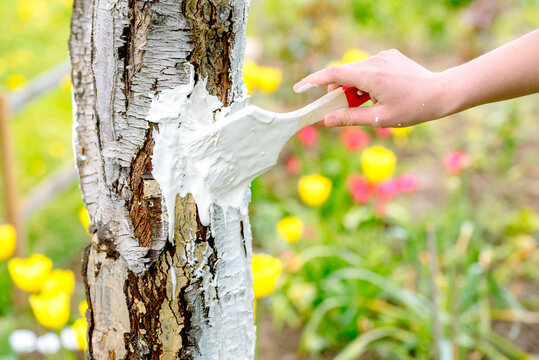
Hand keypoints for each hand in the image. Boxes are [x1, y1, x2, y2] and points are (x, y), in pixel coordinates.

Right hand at [293, 49, 446, 127]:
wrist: (441, 93)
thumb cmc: (412, 109)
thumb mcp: (379, 119)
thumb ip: (350, 119)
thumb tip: (326, 121)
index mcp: (370, 76)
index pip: (332, 74)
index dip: (312, 81)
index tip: (298, 89)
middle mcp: (374, 61)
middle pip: (343, 75)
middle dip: (338, 92)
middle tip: (341, 109)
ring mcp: (383, 56)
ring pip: (356, 72)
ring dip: (354, 88)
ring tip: (371, 103)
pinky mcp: (389, 56)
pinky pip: (369, 68)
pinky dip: (366, 82)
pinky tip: (381, 93)